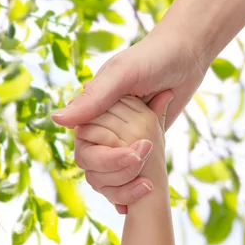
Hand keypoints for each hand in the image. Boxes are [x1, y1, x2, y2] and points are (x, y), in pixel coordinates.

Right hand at [52, 28, 203, 211]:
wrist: (187, 55)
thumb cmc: (153, 58)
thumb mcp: (122, 75)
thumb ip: (93, 99)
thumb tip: (56, 120)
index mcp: (92, 110)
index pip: (86, 149)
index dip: (108, 159)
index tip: (136, 154)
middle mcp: (103, 125)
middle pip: (98, 167)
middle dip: (122, 170)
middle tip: (147, 157)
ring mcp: (123, 135)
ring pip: (114, 173)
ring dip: (131, 179)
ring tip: (150, 181)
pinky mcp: (141, 140)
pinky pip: (133, 167)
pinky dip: (138, 180)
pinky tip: (147, 189)